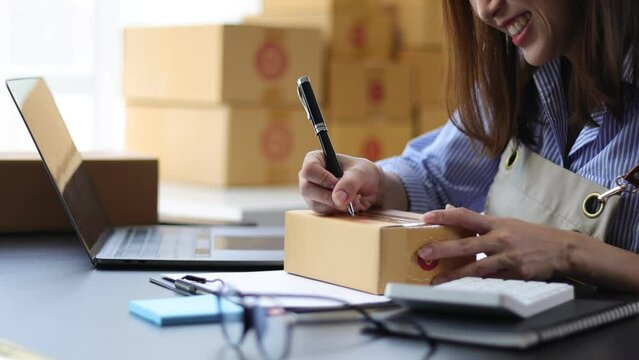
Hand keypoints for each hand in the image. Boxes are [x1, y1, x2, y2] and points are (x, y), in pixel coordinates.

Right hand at [298, 151, 383, 213]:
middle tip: (347, 197)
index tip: (338, 182)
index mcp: (315, 159)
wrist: (370, 187)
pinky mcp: (318, 206)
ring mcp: (311, 193)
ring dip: (337, 205)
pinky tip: (350, 204)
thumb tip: (338, 199)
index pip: (309, 170)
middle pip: (307, 189)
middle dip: (329, 196)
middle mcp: (309, 177)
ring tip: (353, 198)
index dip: (323, 178)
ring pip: (315, 204)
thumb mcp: (360, 174)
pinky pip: (324, 213)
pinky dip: (339, 211)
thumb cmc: (362, 173)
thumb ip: (350, 184)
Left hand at [417, 206, 583, 283]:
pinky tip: (462, 289)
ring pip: (477, 267)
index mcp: (495, 223)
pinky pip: (492, 280)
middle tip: (424, 252)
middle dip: (443, 248)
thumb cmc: (530, 235)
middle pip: (467, 243)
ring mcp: (508, 257)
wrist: (562, 248)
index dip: (444, 215)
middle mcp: (500, 238)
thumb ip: (476, 219)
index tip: (425, 218)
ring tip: (436, 280)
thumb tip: (450, 208)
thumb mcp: (504, 222)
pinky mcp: (516, 274)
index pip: (465, 215)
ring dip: (455, 274)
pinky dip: (476, 285)